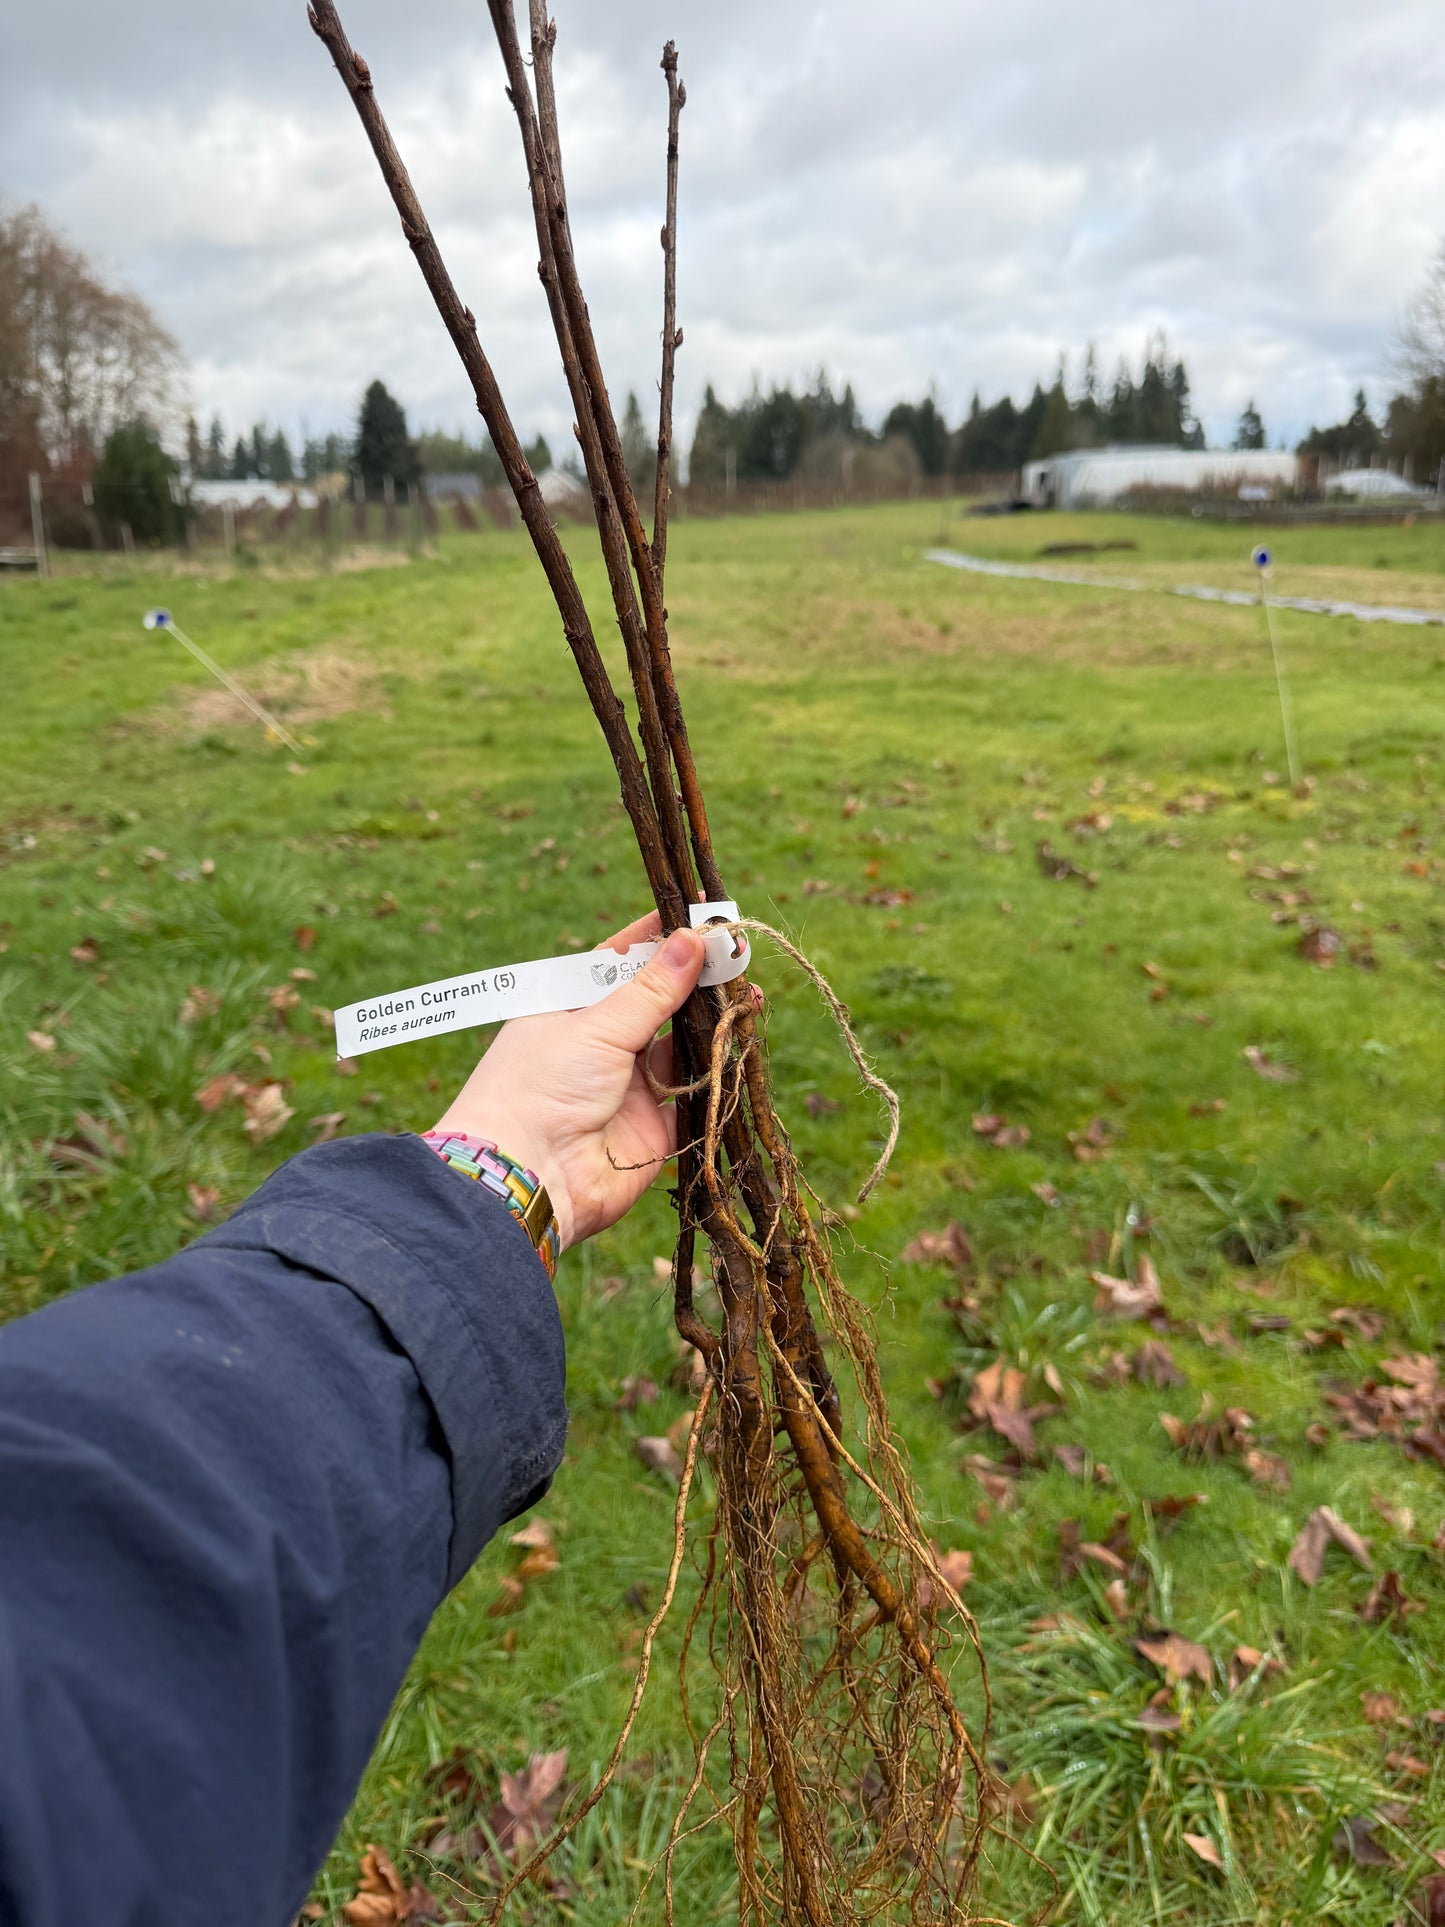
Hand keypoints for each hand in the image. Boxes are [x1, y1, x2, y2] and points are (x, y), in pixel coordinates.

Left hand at [429, 910, 706, 1251]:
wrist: (526, 1177)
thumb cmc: (540, 1086)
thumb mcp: (595, 1026)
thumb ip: (650, 989)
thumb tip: (691, 939)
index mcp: (569, 1010)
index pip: (616, 962)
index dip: (657, 939)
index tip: (697, 915)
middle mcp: (598, 1046)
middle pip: (656, 1004)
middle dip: (696, 982)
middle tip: (736, 955)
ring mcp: (627, 1088)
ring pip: (680, 1048)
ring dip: (712, 1025)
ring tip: (749, 994)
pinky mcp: (652, 1131)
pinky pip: (693, 1096)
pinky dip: (717, 1074)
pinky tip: (740, 1043)